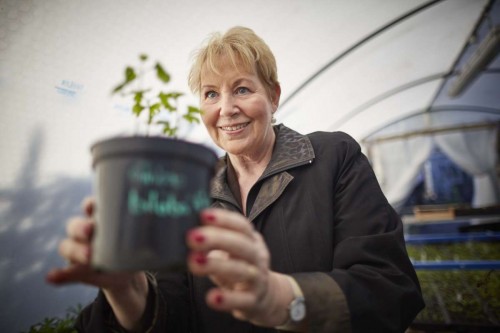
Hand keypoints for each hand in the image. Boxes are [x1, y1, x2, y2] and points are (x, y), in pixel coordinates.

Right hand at [46, 197, 147, 330]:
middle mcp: (87, 231)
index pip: (90, 206)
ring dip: (74, 250)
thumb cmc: (135, 246)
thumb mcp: (143, 237)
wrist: (128, 272)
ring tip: (88, 256)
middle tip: (91, 231)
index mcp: (102, 218)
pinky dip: (59, 274)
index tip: (93, 206)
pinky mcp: (76, 269)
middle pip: (75, 225)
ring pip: (67, 245)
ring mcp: (79, 250)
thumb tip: (176, 228)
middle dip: (81, 227)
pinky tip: (53, 276)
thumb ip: (151, 229)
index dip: (90, 204)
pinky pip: (64, 271)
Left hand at [187, 208, 292, 326]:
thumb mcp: (230, 251)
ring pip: (241, 270)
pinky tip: (211, 298)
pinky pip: (242, 300)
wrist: (265, 296)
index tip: (202, 215)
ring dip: (217, 265)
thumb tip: (186, 232)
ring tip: (194, 261)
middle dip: (217, 239)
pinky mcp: (253, 301)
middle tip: (192, 236)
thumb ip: (213, 241)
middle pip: (241, 244)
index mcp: (251, 240)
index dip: (224, 219)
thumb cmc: (239, 267)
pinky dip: (227, 299)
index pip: (241, 226)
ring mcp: (257, 279)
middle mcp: (256, 257)